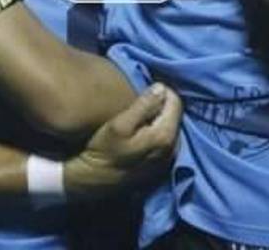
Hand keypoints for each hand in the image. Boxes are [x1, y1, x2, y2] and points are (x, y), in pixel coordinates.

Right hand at [64, 84, 181, 198]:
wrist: (93, 181)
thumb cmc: (103, 150)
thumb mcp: (119, 124)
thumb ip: (143, 105)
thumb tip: (161, 88)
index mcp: (165, 136)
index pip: (175, 102)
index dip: (161, 91)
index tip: (143, 90)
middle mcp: (173, 149)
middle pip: (174, 115)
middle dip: (161, 105)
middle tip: (139, 102)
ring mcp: (167, 160)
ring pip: (170, 127)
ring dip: (158, 118)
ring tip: (139, 116)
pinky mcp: (160, 166)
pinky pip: (165, 140)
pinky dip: (156, 131)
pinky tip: (140, 132)